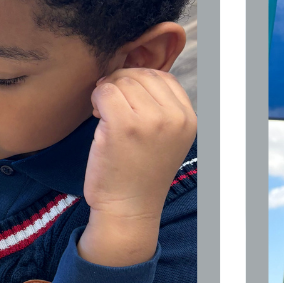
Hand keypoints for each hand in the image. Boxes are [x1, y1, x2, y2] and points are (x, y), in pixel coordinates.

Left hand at [79, 67, 195, 266]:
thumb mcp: (165, 138)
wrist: (128, 209)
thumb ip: (160, 107)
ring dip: (106, 93)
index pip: (163, 77)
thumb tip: (130, 73)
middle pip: (141, 75)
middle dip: (120, 85)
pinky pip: (104, 91)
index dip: (138, 82)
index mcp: (188, 118)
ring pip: (122, 81)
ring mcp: (151, 120)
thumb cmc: (140, 174)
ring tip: (104, 115)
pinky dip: (95, 99)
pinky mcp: (124, 125)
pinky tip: (96, 117)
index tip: (126, 100)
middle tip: (109, 108)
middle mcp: (174, 117)